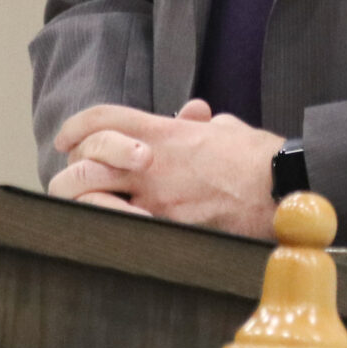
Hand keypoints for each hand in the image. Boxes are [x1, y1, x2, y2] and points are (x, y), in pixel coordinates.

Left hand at [48, 99, 282, 237]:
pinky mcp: (167, 230)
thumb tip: (195, 116)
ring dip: (84, 205)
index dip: (76, 126)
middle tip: (75, 178)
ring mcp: (156, 200)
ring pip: (93, 202)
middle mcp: (151, 164)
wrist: (281, 186)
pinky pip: (122, 230)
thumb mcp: (227, 128)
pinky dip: (112, 229)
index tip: (65, 139)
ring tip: (87, 209)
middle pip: (84, 164)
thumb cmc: (260, 156)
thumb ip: (201, 123)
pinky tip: (113, 231)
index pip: (103, 119)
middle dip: (72, 171)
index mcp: (164, 133)